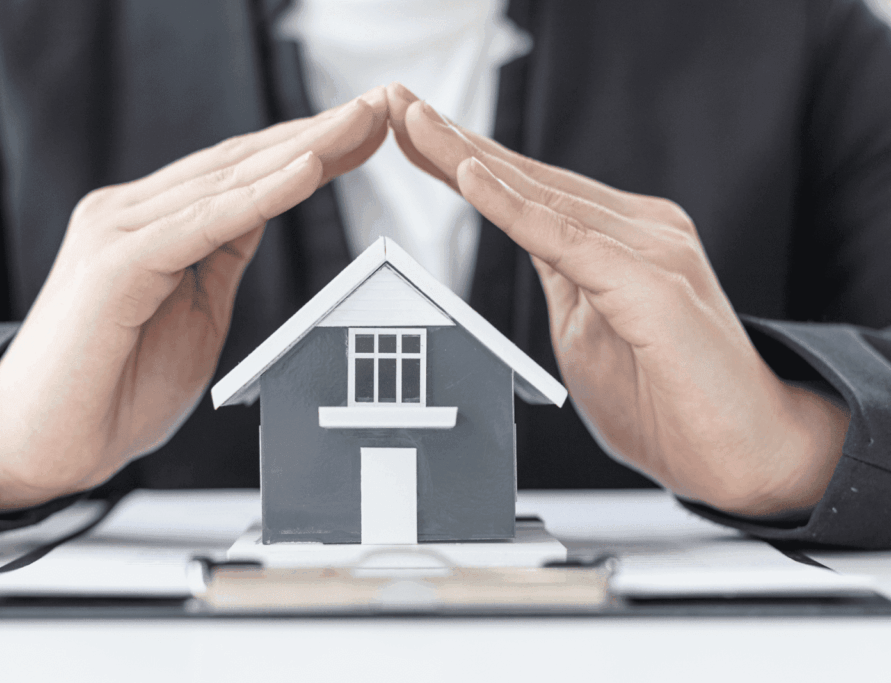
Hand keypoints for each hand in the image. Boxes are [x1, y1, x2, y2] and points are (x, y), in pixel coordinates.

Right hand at [0, 88, 389, 510]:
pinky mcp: (116, 261)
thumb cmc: (116, 387)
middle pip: (239, 164)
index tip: (363, 136)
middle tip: (378, 110)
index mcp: (150, 223)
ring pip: (227, 181)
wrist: (44, 446)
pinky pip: (204, 222)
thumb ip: (222, 256)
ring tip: (359, 124)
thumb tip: (262, 210)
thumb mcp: (196, 310)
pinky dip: (260, 195)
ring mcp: (118, 230)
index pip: (240, 174)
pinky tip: (308, 169)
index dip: (305, 150)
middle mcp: (129, 212)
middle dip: (314, 135)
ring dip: (301, 150)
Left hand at [387, 83, 848, 515]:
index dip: (465, 160)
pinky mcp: (652, 282)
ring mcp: (651, 248)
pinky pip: (566, 239)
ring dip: (468, 157)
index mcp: (621, 240)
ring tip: (413, 122)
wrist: (743, 454)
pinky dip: (512, 206)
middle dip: (454, 141)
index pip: (528, 191)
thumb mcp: (588, 332)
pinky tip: (468, 175)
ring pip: (540, 195)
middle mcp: (639, 229)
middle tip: (395, 104)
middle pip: (528, 178)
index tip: (412, 135)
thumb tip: (530, 248)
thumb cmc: (668, 402)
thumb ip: (561, 281)